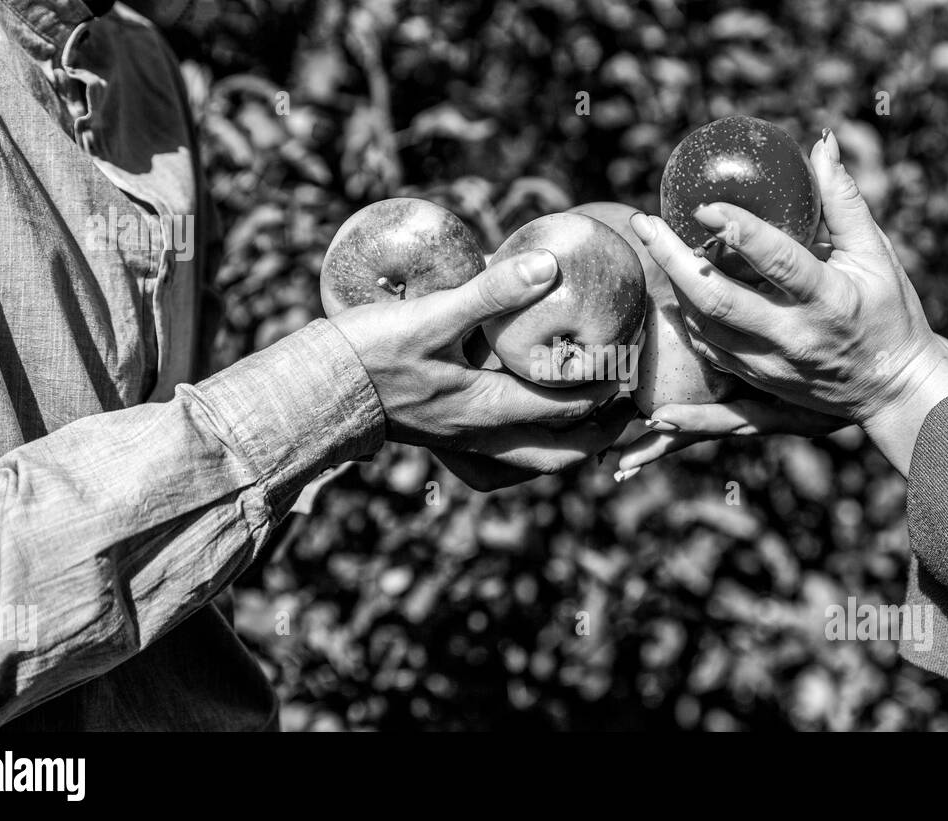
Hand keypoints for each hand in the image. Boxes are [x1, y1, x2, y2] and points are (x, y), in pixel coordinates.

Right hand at [329, 250, 628, 482]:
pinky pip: (506, 448)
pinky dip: (533, 436)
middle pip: (560, 450)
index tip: (632, 366)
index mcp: (490, 409)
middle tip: (630, 409)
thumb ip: (492, 292)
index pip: (569, 409)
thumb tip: (548, 266)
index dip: (608, 390)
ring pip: (533, 456)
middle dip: (600, 432)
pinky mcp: (445, 433)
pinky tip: (534, 409)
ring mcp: (463, 439)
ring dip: (569, 440)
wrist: (315, 389)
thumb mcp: (434, 316)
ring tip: (594, 415)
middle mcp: (483, 434)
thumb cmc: (371, 352)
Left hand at [628, 130, 947, 473]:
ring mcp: (771, 366)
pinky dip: (687, 318)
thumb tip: (821, 144)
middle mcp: (794, 337)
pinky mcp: (757, 382)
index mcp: (828, 300)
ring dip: (674, 285)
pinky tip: (674, 288)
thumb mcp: (877, 255)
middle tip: (644, 222)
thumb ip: (844, 202)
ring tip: (656, 243)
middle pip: (718, 301)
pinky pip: (707, 350)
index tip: (703, 203)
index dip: (738, 231)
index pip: (778, 262)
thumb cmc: (889, 312)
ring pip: (703, 327)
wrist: (893, 391)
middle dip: (673, 259)